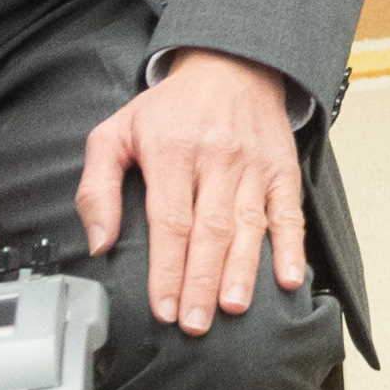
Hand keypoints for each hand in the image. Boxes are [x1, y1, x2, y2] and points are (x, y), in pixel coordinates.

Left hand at [77, 45, 313, 332]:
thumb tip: (99, 243)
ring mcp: (255, 165)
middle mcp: (217, 158)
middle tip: (195, 324)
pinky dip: (292, 246)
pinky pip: (288, 212)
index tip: (163, 308)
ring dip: (241, 270)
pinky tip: (289, 278)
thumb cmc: (170, 108)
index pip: (170, 221)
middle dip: (202, 282)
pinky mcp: (283, 169)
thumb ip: (97, 187)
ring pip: (249, 225)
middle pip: (210, 230)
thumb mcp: (116, 132)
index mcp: (172, 151)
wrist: (232, 64)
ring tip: (232, 307)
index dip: (167, 269)